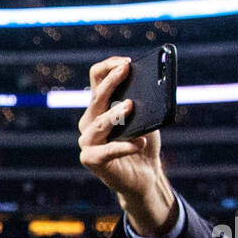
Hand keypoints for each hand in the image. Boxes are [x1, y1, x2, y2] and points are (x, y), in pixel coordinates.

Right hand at [78, 56, 176, 235]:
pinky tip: (139, 143)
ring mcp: (88, 142)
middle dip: (111, 82)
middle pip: (96, 97)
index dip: (108, 66)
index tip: (127, 62)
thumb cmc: (143, 143)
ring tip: (130, 107)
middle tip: (125, 70)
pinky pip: (106, 151)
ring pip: (97, 124)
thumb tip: (149, 88)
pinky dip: (123, 146)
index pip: (96, 77)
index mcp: (100, 106)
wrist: (144, 175)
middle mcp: (90, 121)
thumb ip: (142, 103)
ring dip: (113, 114)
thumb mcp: (146, 118)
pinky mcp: (92, 160)